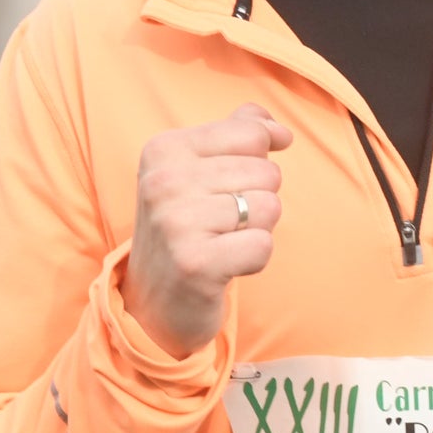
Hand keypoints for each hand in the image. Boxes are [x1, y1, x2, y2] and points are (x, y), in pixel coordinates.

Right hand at [124, 105, 291, 358]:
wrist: (154, 302)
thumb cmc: (188, 229)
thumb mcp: (199, 171)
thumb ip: (237, 134)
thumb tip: (278, 129)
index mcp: (164, 149)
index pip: (252, 134)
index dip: (256, 164)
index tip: (224, 189)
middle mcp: (163, 181)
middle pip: (266, 172)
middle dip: (256, 201)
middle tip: (219, 225)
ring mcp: (176, 223)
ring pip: (269, 207)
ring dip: (256, 230)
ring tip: (222, 243)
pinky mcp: (195, 264)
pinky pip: (263, 245)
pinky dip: (254, 259)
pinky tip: (225, 266)